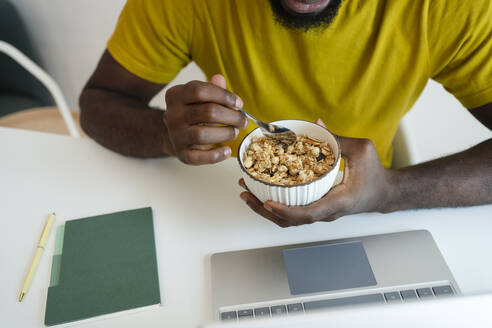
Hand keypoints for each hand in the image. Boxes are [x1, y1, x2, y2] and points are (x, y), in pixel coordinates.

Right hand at [163, 74, 247, 164]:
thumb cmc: (194, 113)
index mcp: (176, 95)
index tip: (239, 103)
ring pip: (203, 134)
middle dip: (231, 116)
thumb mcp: (200, 97)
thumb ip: (212, 88)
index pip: (201, 91)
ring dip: (225, 133)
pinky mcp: (181, 154)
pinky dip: (216, 155)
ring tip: (234, 132)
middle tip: (242, 121)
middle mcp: (172, 115)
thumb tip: (219, 79)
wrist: (176, 135)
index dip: (224, 96)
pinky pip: (199, 157)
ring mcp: (175, 135)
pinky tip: (227, 151)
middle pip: (207, 112)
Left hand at [239, 119, 392, 226]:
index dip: (284, 211)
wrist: (383, 193)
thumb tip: (316, 123)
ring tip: (246, 193)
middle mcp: (326, 212)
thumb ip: (337, 138)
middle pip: (290, 221)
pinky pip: (292, 212)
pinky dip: (275, 205)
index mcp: (338, 202)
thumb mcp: (362, 150)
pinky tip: (262, 191)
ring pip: (288, 220)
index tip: (266, 203)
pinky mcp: (316, 209)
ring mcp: (320, 214)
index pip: (307, 214)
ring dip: (265, 209)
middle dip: (263, 210)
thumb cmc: (375, 174)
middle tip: (245, 193)